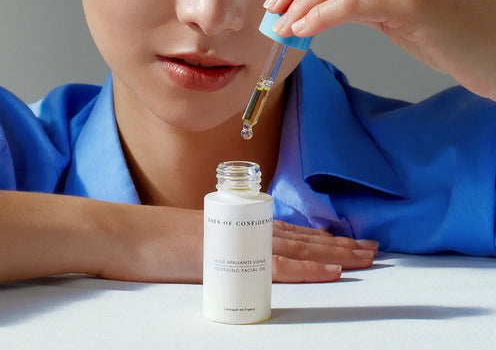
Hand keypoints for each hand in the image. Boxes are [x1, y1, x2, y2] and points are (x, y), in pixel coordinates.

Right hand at [100, 206, 376, 283]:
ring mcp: (237, 239)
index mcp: (234, 224)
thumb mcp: (188, 243)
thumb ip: (214, 249)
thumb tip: (229, 264)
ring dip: (334, 253)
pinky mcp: (230, 257)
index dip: (318, 237)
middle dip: (338, 243)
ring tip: (365, 258)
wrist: (123, 235)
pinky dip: (308, 268)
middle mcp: (242, 226)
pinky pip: (277, 265)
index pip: (286, 230)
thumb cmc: (148, 241)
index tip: (344, 242)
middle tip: (371, 248)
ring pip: (298, 246)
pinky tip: (332, 271)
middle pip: (300, 235)